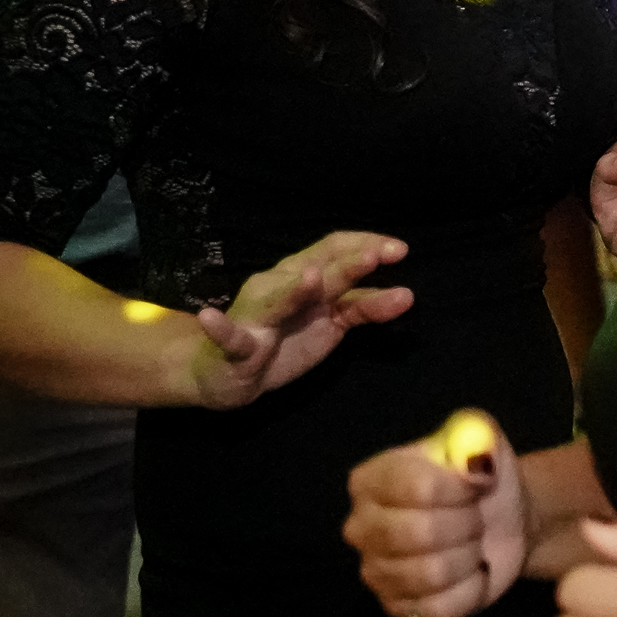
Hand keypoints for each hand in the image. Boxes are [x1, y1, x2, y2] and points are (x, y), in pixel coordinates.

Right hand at [182, 231, 413, 407]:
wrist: (229, 372)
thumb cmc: (288, 336)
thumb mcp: (332, 320)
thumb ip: (365, 306)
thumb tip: (406, 295)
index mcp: (303, 275)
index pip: (334, 248)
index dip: (366, 243)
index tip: (400, 249)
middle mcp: (279, 286)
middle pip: (317, 269)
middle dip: (346, 264)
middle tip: (375, 257)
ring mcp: (257, 314)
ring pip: (277, 298)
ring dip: (294, 289)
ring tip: (312, 279)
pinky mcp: (236, 344)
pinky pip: (228, 336)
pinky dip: (219, 327)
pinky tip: (210, 318)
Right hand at [346, 408, 524, 616]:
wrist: (503, 520)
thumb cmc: (482, 477)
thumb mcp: (483, 440)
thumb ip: (477, 434)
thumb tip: (473, 461)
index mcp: (372, 480)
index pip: (413, 487)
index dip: (457, 489)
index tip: (479, 485)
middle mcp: (361, 527)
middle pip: (417, 534)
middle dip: (465, 525)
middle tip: (478, 519)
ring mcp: (376, 572)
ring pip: (429, 574)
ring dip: (469, 557)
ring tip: (474, 544)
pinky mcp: (398, 609)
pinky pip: (438, 609)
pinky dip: (470, 591)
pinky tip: (473, 574)